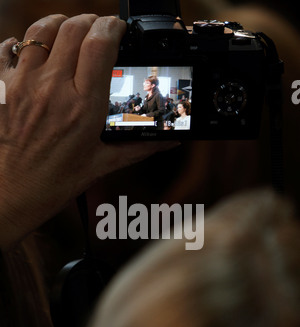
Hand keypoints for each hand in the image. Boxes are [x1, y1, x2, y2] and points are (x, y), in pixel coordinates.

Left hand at [0, 14, 177, 249]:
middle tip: (97, 32)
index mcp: (83, 108)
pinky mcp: (2, 87)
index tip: (118, 30)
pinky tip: (34, 52)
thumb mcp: (104, 163)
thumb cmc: (59, 181)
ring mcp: (23, 85)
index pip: (100, 45)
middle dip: (91, 22)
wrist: (17, 192)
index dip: (112, 27)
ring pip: (41, 30)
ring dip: (59, 25)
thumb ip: (141, 146)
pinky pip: (8, 47)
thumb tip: (171, 141)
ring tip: (69, 35)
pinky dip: (22, 42)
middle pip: (73, 28)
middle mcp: (52, 90)